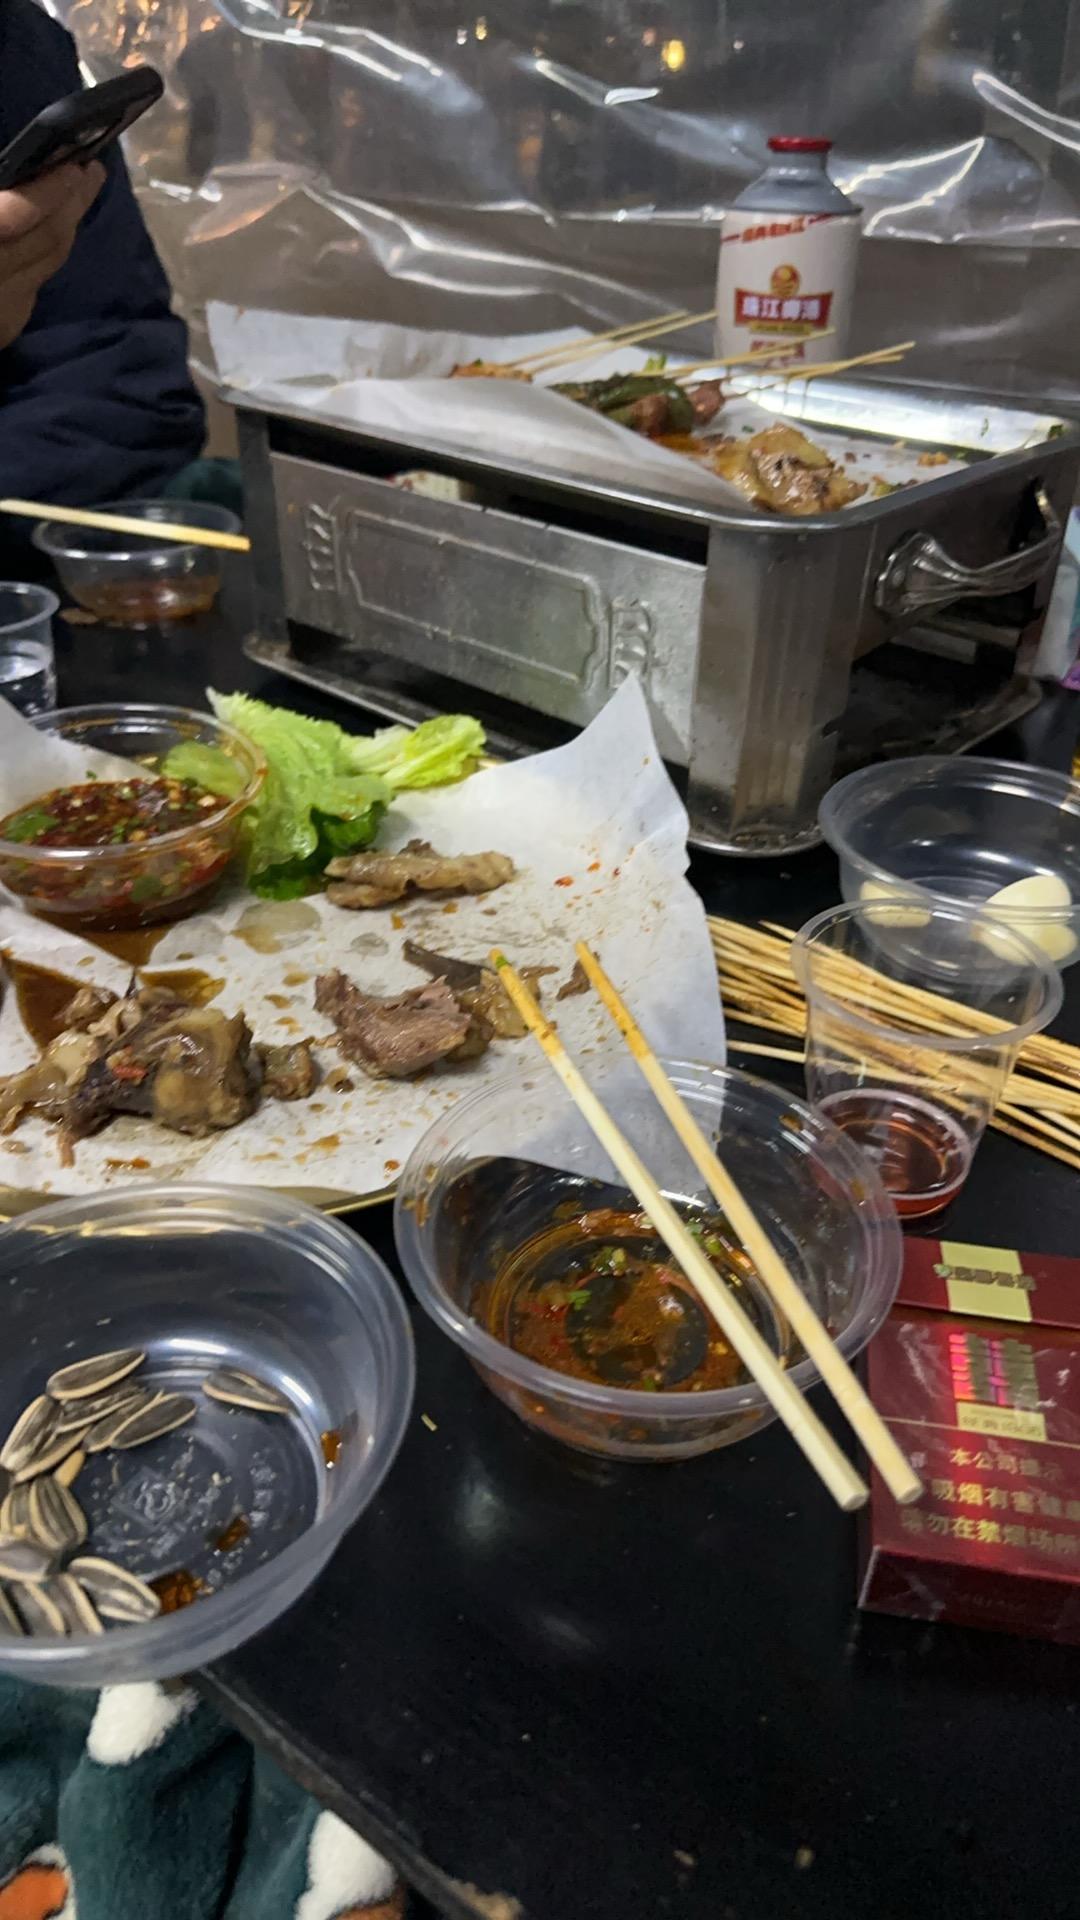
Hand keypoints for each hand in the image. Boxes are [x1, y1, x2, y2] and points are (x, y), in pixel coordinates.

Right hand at [0, 161, 104, 351]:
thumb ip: (1, 210)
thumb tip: (10, 173)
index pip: (17, 216)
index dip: (49, 189)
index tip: (73, 163)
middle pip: (48, 237)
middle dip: (75, 200)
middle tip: (91, 168)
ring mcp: (2, 310)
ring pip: (51, 261)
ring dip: (70, 223)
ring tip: (81, 190)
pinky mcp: (6, 327)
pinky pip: (37, 282)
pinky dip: (49, 252)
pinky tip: (54, 231)